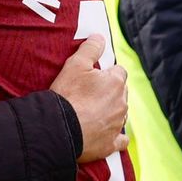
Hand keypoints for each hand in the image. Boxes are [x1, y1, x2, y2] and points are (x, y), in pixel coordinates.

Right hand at [50, 34, 129, 163]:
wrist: (59, 128)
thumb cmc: (67, 95)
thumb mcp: (75, 64)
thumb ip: (91, 48)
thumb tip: (100, 37)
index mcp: (116, 82)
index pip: (119, 71)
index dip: (106, 73)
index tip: (93, 77)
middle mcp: (122, 103)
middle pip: (121, 93)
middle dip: (109, 92)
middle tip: (89, 94)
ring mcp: (117, 125)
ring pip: (120, 114)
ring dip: (111, 112)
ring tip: (91, 112)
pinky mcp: (111, 144)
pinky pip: (121, 140)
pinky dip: (116, 137)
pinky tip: (107, 134)